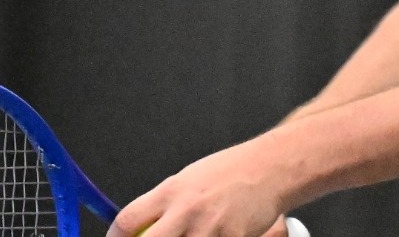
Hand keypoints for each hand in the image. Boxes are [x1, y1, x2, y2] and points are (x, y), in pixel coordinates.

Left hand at [107, 143, 288, 236]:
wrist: (270, 169)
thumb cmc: (230, 172)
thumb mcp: (189, 180)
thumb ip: (165, 204)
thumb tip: (142, 227)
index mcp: (172, 191)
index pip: (129, 220)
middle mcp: (186, 210)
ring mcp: (209, 228)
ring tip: (193, 235)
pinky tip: (217, 236)